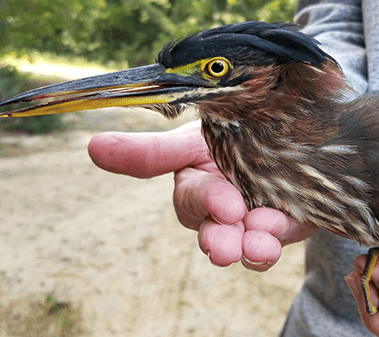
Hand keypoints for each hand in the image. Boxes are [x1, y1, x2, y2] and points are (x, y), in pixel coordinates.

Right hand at [87, 121, 315, 270]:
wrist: (285, 129)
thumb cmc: (230, 132)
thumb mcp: (192, 138)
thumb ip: (151, 151)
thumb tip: (93, 147)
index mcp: (197, 187)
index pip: (193, 200)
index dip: (206, 203)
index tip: (227, 205)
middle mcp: (222, 211)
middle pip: (214, 234)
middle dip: (220, 242)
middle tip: (226, 249)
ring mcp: (252, 222)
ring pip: (245, 245)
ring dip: (250, 249)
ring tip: (259, 248)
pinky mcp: (285, 225)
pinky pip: (279, 239)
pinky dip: (278, 238)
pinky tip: (279, 234)